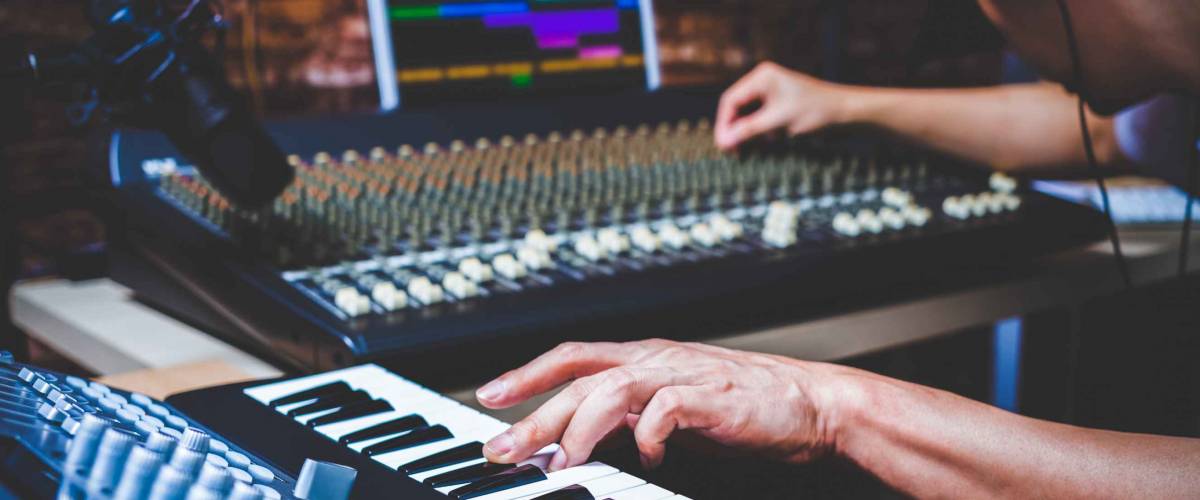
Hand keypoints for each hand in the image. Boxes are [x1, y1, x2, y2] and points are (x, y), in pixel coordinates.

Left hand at [475, 339, 855, 471]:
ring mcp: (682, 375)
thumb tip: (575, 437)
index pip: (572, 357)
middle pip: (580, 378)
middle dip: (535, 413)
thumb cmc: (738, 407)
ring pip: (612, 389)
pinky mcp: (710, 399)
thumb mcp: (668, 408)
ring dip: (579, 426)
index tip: (489, 397)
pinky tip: (647, 458)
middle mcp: (655, 359)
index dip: (527, 373)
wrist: (808, 401)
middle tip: (502, 447)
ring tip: (560, 459)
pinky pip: (665, 412)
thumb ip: (624, 417)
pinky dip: (647, 437)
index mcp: (643, 357)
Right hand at [714, 62, 852, 150]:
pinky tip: (759, 143)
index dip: (723, 123)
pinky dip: (756, 131)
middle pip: (735, 106)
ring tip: (741, 151)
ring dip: (743, 132)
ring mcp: (770, 91)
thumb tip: (723, 142)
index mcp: (762, 77)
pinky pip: (758, 117)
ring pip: (745, 113)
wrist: (845, 112)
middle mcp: (763, 80)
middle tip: (729, 151)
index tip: (722, 144)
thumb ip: (748, 131)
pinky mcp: (777, 102)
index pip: (730, 100)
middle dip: (732, 129)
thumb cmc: (815, 111)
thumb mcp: (778, 123)